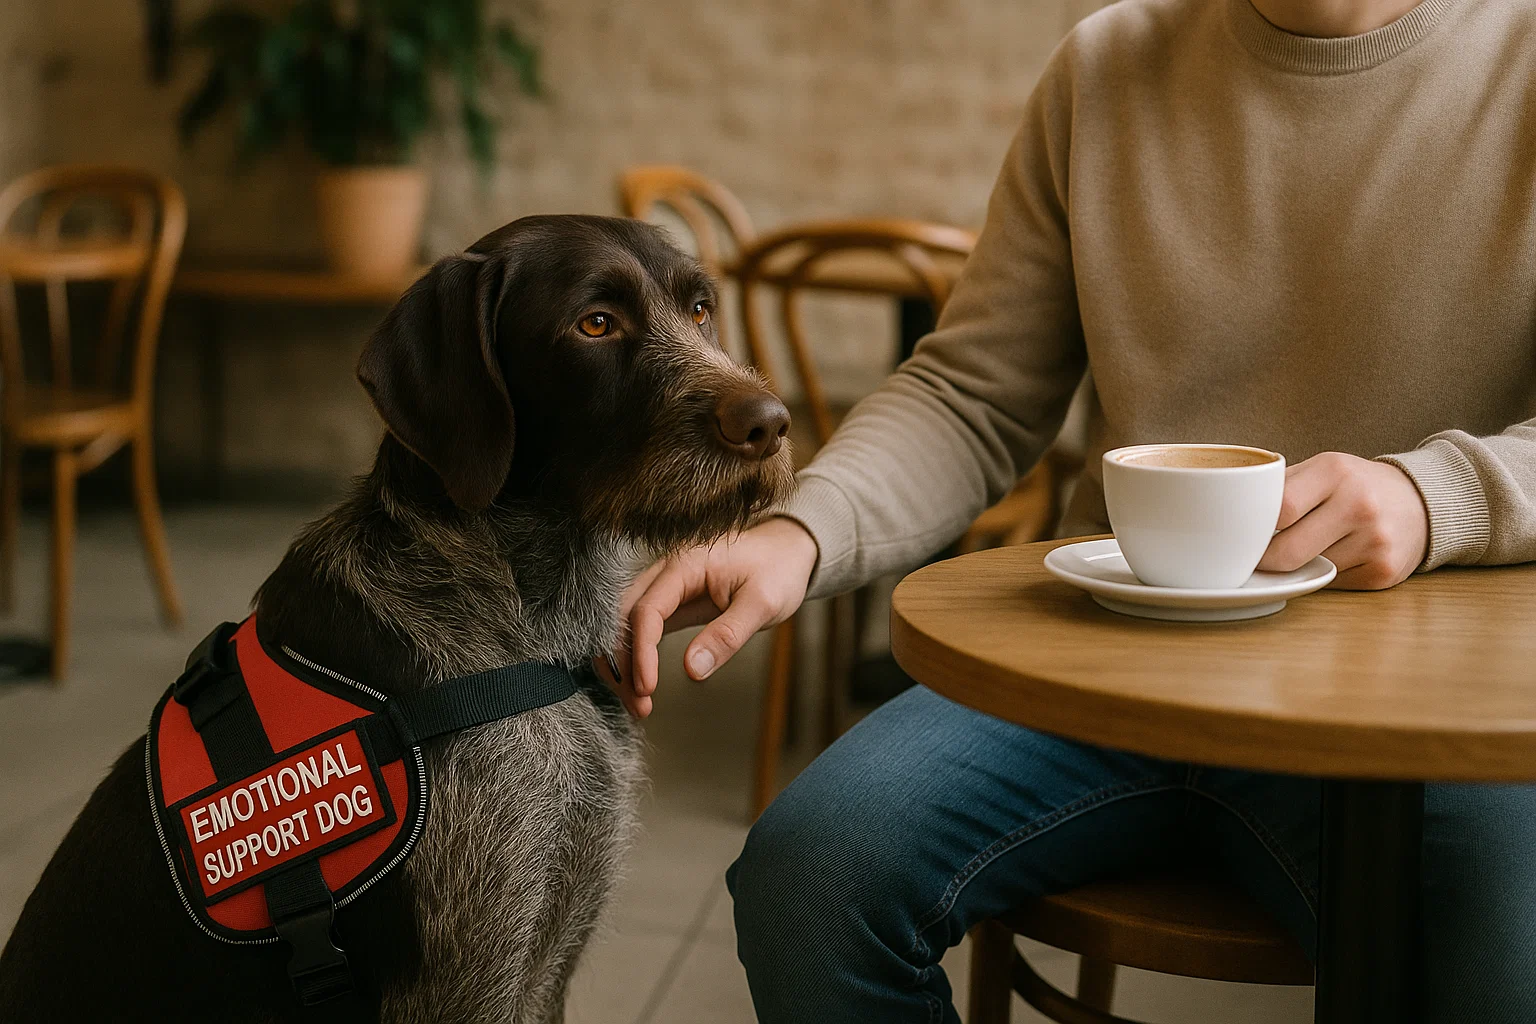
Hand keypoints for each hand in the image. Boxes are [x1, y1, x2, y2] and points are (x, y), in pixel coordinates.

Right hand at [595, 518, 818, 717]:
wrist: (785, 551)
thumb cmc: (777, 570)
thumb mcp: (762, 604)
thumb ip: (728, 635)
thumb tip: (692, 670)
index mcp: (685, 565)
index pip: (646, 610)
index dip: (640, 652)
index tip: (647, 689)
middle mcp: (664, 571)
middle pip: (622, 618)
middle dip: (622, 664)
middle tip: (638, 706)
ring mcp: (663, 585)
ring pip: (623, 624)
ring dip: (622, 664)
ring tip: (638, 704)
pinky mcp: (668, 601)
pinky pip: (638, 628)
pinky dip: (634, 656)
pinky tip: (640, 684)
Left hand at [1257, 452, 1428, 589]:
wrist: (1421, 501)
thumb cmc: (1355, 485)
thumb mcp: (1322, 469)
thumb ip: (1281, 487)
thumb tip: (1232, 516)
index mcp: (1335, 472)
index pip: (1279, 509)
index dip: (1255, 529)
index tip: (1242, 536)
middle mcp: (1359, 505)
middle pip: (1287, 551)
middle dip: (1265, 560)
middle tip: (1255, 558)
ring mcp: (1375, 541)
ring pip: (1308, 570)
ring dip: (1298, 567)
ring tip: (1308, 547)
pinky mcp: (1384, 571)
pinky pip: (1333, 583)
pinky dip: (1325, 575)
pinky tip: (1338, 556)